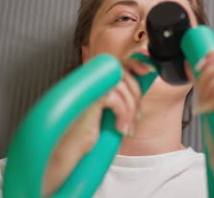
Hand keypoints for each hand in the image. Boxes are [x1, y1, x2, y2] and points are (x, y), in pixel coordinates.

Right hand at [43, 58, 150, 195]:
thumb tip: (138, 90)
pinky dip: (122, 114)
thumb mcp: (107, 113)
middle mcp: (88, 81)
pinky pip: (113, 99)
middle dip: (135, 94)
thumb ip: (118, 99)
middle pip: (121, 72)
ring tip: (126, 126)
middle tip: (137, 115)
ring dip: (130, 109)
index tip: (148, 70)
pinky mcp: (87, 100)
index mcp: (92, 82)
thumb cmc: (84, 134)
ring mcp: (87, 89)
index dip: (133, 64)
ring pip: (120, 87)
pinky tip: (120, 128)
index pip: (115, 63)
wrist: (65, 150)